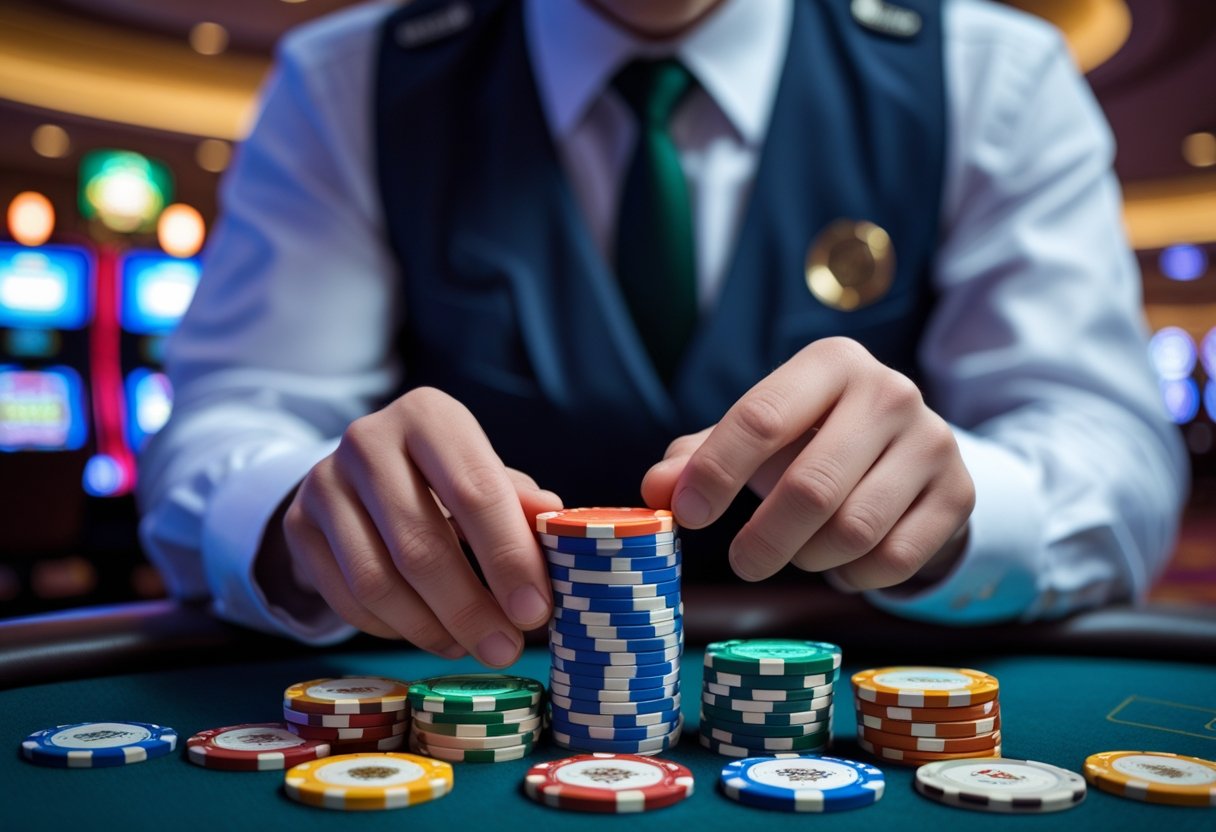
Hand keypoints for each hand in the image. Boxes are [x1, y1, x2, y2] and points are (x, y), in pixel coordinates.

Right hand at [281, 387, 560, 665]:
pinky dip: (393, 629)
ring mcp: (324, 482)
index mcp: (429, 416)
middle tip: (504, 649)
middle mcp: (368, 440)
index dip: (508, 558)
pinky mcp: (298, 524)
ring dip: (430, 628)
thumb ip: (521, 504)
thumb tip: (558, 527)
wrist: (363, 472)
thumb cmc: (446, 478)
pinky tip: (428, 633)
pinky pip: (347, 598)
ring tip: (468, 647)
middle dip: (470, 609)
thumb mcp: (488, 476)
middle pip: (421, 544)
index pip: (475, 491)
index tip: (535, 612)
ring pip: (377, 581)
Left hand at [641, 338, 974, 588]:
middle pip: (810, 487)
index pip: (760, 418)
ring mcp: (933, 442)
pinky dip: (855, 576)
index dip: (716, 473)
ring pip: (852, 530)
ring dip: (809, 558)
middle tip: (741, 562)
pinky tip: (843, 562)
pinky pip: (893, 559)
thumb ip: (699, 457)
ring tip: (797, 552)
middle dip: (763, 539)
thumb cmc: (813, 439)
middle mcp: (890, 391)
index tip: (686, 517)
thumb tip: (655, 490)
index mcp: (832, 362)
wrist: (909, 452)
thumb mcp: (757, 435)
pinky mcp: (959, 493)